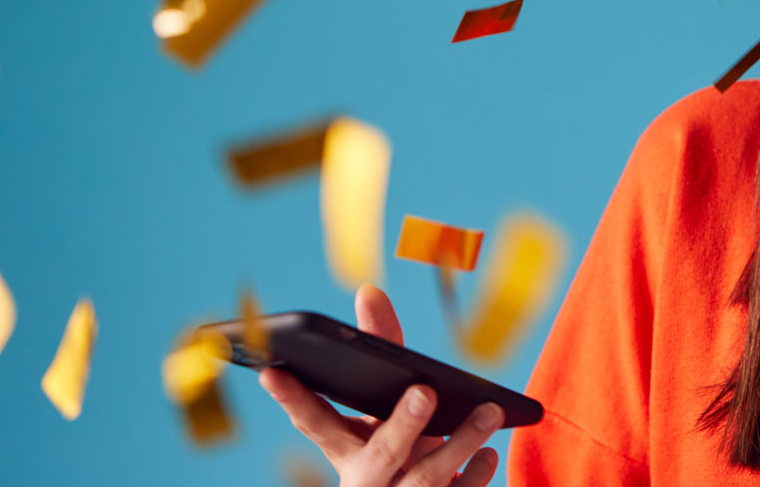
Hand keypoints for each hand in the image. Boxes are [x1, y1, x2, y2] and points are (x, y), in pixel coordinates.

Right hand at [260, 284, 503, 486]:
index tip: (271, 371)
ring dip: (460, 442)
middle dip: (402, 424)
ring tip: (489, 411)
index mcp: (346, 449)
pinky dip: (475, 475)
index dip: (293, 398)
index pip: (315, 423)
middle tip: (425, 392)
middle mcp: (369, 478)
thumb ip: (382, 346)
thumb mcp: (385, 402)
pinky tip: (488, 453)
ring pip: (427, 477)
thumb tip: (369, 291)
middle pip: (382, 453)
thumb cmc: (398, 442)